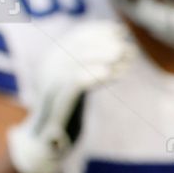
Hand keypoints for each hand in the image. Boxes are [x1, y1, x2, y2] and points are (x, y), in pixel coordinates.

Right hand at [7, 20, 131, 172]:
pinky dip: (93, 75)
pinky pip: (74, 83)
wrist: (46, 142)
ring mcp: (48, 85)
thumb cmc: (67, 112)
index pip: (75, 36)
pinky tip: (111, 73)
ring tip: (125, 57)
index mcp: (51, 59)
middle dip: (104, 44)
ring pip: (76, 62)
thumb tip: (117, 46)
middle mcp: (46, 68)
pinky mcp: (54, 103)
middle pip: (77, 47)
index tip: (120, 30)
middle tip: (127, 47)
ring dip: (104, 58)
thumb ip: (89, 65)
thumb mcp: (78, 82)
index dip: (98, 31)